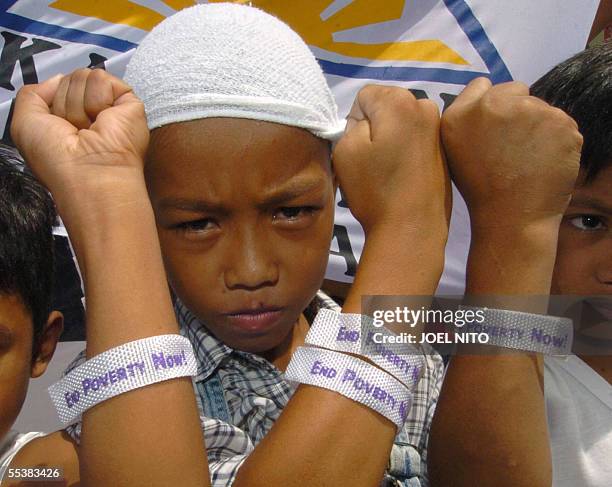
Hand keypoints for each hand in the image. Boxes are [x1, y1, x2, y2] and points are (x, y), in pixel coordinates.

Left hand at [11, 68, 148, 198]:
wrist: (89, 176)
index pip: (57, 86)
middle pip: (69, 79)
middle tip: (77, 132)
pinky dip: (96, 100)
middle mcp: (91, 113)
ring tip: (91, 130)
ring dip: (79, 106)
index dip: (53, 102)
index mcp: (70, 119)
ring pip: (84, 76)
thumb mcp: (25, 124)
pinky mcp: (129, 103)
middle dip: (66, 105)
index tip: (58, 128)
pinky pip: (101, 78)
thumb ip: (32, 95)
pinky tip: (105, 122)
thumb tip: (58, 79)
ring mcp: (111, 107)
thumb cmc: (58, 162)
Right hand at [333, 85, 450, 235]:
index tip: (360, 149)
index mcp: (399, 100)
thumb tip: (366, 120)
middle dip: (375, 127)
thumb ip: (351, 122)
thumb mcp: (345, 150)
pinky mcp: (446, 148)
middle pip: (385, 106)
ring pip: (401, 123)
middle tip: (373, 161)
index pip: (363, 97)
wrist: (412, 228)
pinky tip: (404, 175)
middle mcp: (425, 105)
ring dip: (391, 139)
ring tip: (389, 170)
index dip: (354, 122)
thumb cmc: (376, 191)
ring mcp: (439, 127)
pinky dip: (407, 150)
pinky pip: (416, 138)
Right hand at [441, 78, 581, 230]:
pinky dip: (557, 139)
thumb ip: (465, 114)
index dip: (488, 106)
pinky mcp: (559, 121)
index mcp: (461, 112)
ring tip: (527, 158)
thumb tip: (485, 88)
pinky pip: (561, 123)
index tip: (491, 130)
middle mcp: (493, 104)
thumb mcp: (453, 148)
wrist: (510, 217)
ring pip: (540, 107)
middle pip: (515, 90)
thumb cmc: (480, 188)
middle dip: (515, 110)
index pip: (482, 86)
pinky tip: (544, 160)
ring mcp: (529, 110)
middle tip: (510, 147)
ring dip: (538, 126)